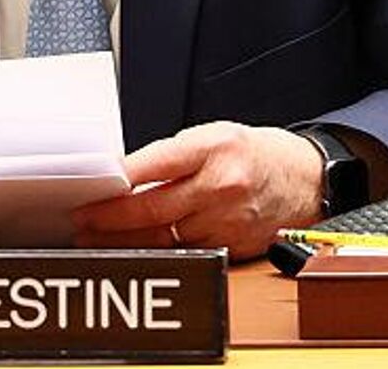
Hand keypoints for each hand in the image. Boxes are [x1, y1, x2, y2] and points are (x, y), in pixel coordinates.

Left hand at [72, 122, 321, 259]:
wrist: (304, 180)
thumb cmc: (254, 154)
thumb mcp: (213, 136)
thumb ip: (171, 156)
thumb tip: (125, 177)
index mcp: (214, 147)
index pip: (153, 164)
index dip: (116, 180)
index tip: (90, 188)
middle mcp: (221, 185)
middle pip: (153, 208)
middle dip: (110, 218)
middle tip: (83, 220)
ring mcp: (227, 220)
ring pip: (165, 237)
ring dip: (127, 240)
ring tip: (97, 238)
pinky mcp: (233, 247)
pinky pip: (186, 252)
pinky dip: (160, 250)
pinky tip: (137, 249)